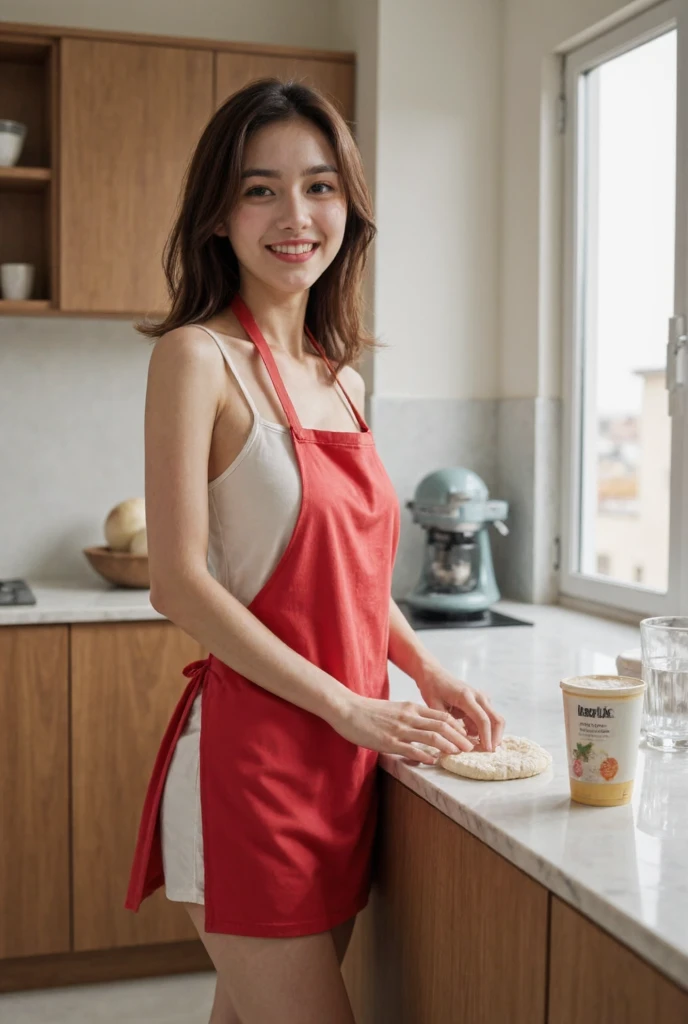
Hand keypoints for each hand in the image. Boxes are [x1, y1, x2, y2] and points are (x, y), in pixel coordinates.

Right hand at [330, 692, 475, 765]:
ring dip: (448, 746)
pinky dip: (425, 756)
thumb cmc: (369, 711)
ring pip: (431, 737)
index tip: (467, 736)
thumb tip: (424, 729)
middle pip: (442, 726)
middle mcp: (409, 717)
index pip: (442, 716)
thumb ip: (410, 717)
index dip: (457, 726)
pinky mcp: (389, 742)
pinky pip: (412, 750)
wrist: (347, 709)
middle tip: (470, 748)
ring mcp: (399, 730)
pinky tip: (433, 761)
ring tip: (458, 754)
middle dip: (459, 737)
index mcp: (411, 708)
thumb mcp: (395, 709)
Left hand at [416, 660, 504, 752]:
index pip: (482, 719)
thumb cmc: (432, 688)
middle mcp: (478, 696)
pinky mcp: (481, 701)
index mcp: (466, 696)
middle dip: (495, 737)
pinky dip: (483, 730)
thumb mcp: (434, 706)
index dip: (487, 736)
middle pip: (496, 719)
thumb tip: (457, 743)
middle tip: (488, 753)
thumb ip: (447, 724)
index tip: (487, 751)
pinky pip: (487, 718)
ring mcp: (481, 698)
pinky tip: (472, 738)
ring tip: (478, 748)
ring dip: (490, 734)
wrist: (433, 674)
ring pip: (494, 719)